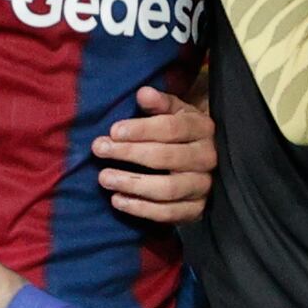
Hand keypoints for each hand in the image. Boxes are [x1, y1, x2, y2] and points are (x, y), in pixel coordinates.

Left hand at [91, 80, 215, 225]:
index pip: (171, 129)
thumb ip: (158, 103)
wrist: (203, 161)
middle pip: (166, 158)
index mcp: (202, 128)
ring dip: (132, 184)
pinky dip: (141, 209)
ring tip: (104, 178)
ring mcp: (204, 186)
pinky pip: (168, 213)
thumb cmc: (180, 133)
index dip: (141, 130)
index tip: (113, 131)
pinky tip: (117, 200)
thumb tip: (143, 93)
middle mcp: (208, 157)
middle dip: (129, 153)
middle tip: (100, 150)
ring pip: (167, 188)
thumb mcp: (173, 112)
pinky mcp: (197, 210)